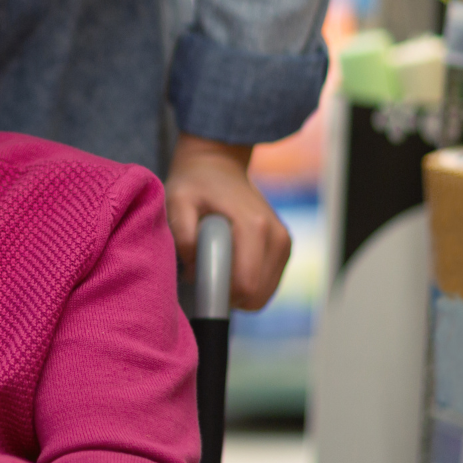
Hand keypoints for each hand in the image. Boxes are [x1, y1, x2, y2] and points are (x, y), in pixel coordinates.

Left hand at [166, 134, 291, 310]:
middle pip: (256, 296)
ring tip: (215, 261)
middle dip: (226, 294)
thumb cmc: (195, 185)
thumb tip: (194, 265)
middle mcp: (277, 236)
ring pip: (262, 295)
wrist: (218, 167)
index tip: (198, 280)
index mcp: (254, 226)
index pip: (246, 285)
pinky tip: (228, 261)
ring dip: (236, 289)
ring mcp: (284, 244)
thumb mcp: (177, 201)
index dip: (219, 294)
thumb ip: (183, 233)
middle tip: (203, 271)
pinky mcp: (284, 249)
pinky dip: (246, 283)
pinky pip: (266, 285)